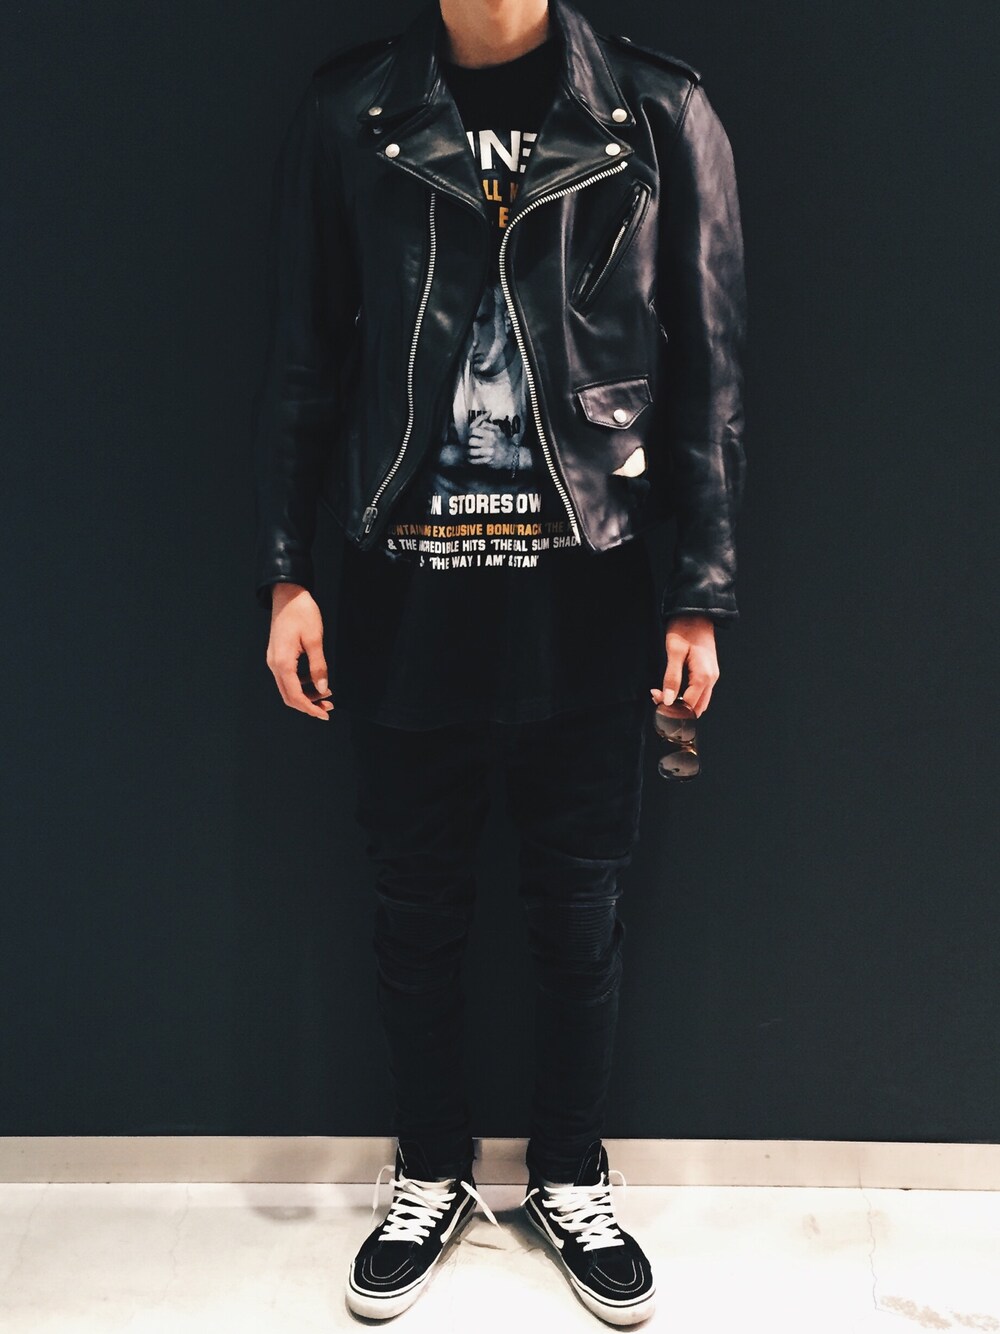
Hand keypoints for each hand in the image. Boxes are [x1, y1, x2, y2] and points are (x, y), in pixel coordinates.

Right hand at [265, 583, 333, 720]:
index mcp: (283, 662)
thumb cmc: (301, 613)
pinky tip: (316, 681)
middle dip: (309, 705)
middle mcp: (275, 664)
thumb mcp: (315, 640)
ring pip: (288, 687)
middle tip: (328, 706)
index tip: (324, 714)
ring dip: (306, 695)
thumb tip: (322, 689)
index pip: (295, 696)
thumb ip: (318, 667)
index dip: (310, 708)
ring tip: (326, 694)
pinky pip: (288, 677)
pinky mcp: (277, 655)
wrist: (287, 594)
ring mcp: (274, 660)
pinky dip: (302, 684)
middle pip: (289, 696)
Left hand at [466, 414, 508, 465]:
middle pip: (471, 441)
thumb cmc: (503, 441)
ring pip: (472, 452)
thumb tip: (485, 413)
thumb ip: (488, 423)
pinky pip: (475, 461)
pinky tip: (471, 459)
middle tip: (468, 444)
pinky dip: (471, 460)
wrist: (512, 456)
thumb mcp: (497, 430)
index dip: (470, 432)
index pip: (474, 430)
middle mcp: (490, 443)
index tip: (471, 435)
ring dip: (469, 452)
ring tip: (469, 451)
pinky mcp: (488, 461)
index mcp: (491, 434)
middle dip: (468, 443)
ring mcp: (489, 453)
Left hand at [650, 614, 718, 717]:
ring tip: (661, 692)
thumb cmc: (685, 627)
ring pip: (698, 702)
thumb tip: (667, 700)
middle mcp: (711, 679)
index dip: (671, 708)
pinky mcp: (708, 672)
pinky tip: (672, 688)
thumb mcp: (674, 651)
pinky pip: (699, 692)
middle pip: (695, 708)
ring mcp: (711, 676)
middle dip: (676, 709)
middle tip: (656, 696)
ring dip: (680, 703)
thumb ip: (671, 677)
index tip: (655, 698)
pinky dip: (686, 696)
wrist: (698, 611)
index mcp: (704, 676)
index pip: (688, 705)